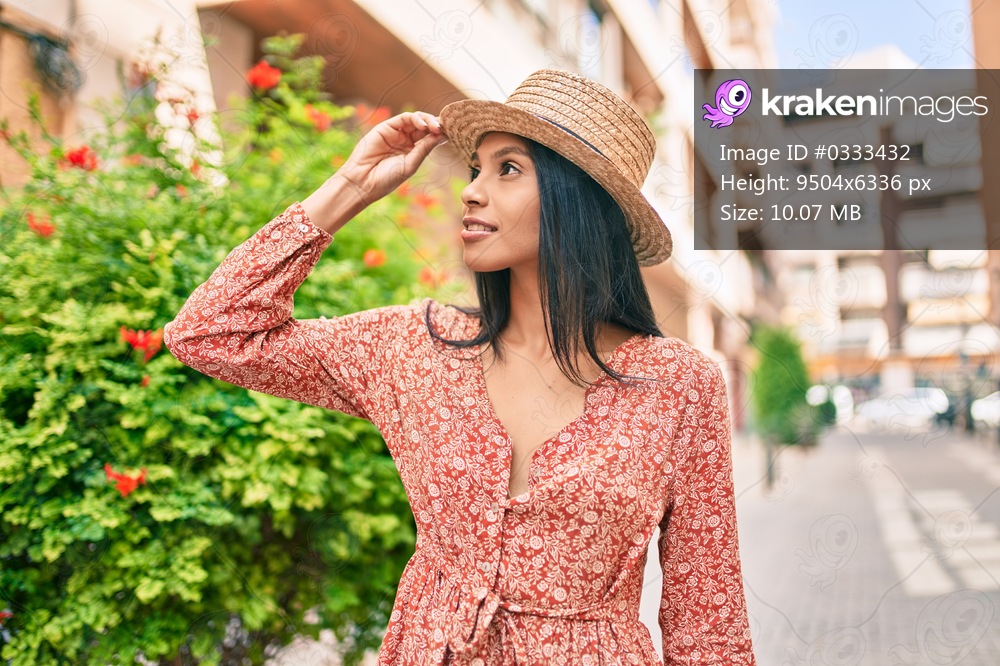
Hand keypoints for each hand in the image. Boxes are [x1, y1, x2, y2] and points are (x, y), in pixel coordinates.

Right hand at [301, 111, 446, 233]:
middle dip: (437, 125)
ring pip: (416, 120)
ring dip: (428, 120)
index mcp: (413, 152)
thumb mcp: (411, 164)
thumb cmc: (386, 179)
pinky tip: (423, 125)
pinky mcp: (386, 127)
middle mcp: (406, 141)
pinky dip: (415, 119)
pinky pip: (404, 118)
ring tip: (435, 127)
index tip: (453, 134)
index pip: (430, 138)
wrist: (363, 182)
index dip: (441, 134)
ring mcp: (396, 133)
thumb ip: (425, 148)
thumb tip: (443, 135)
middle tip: (446, 128)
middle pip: (425, 127)